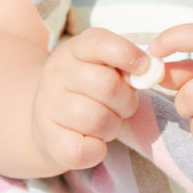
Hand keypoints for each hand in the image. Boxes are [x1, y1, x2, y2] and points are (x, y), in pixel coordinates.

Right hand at [28, 29, 142, 175]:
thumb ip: (124, 65)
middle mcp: (57, 75)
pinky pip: (86, 150)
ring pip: (99, 120)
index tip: (142, 67)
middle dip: (127, 102)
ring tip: (106, 124)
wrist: (44, 121)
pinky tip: (93, 142)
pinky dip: (98, 150)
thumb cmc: (85, 91)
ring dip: (112, 127)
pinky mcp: (49, 141)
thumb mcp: (100, 66)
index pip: (99, 42)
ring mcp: (49, 107)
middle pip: (108, 86)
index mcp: (73, 51)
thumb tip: (148, 70)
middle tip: (122, 107)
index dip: (127, 54)